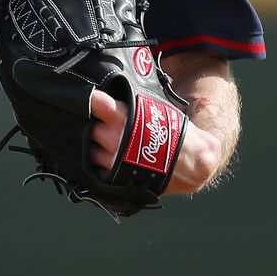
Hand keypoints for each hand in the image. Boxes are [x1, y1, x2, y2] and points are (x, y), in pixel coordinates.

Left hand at [89, 89, 222, 195]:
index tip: (85, 98)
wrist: (191, 161)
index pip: (97, 103)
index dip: (89, 100)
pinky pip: (98, 171)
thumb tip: (108, 94)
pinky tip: (110, 159)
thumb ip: (127, 103)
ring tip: (109, 143)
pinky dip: (101, 166)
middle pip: (90, 128)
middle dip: (95, 125)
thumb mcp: (152, 108)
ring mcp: (114, 163)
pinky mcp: (116, 181)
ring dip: (96, 147)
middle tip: (104, 124)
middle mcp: (116, 140)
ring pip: (90, 151)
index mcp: (124, 119)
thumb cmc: (172, 131)